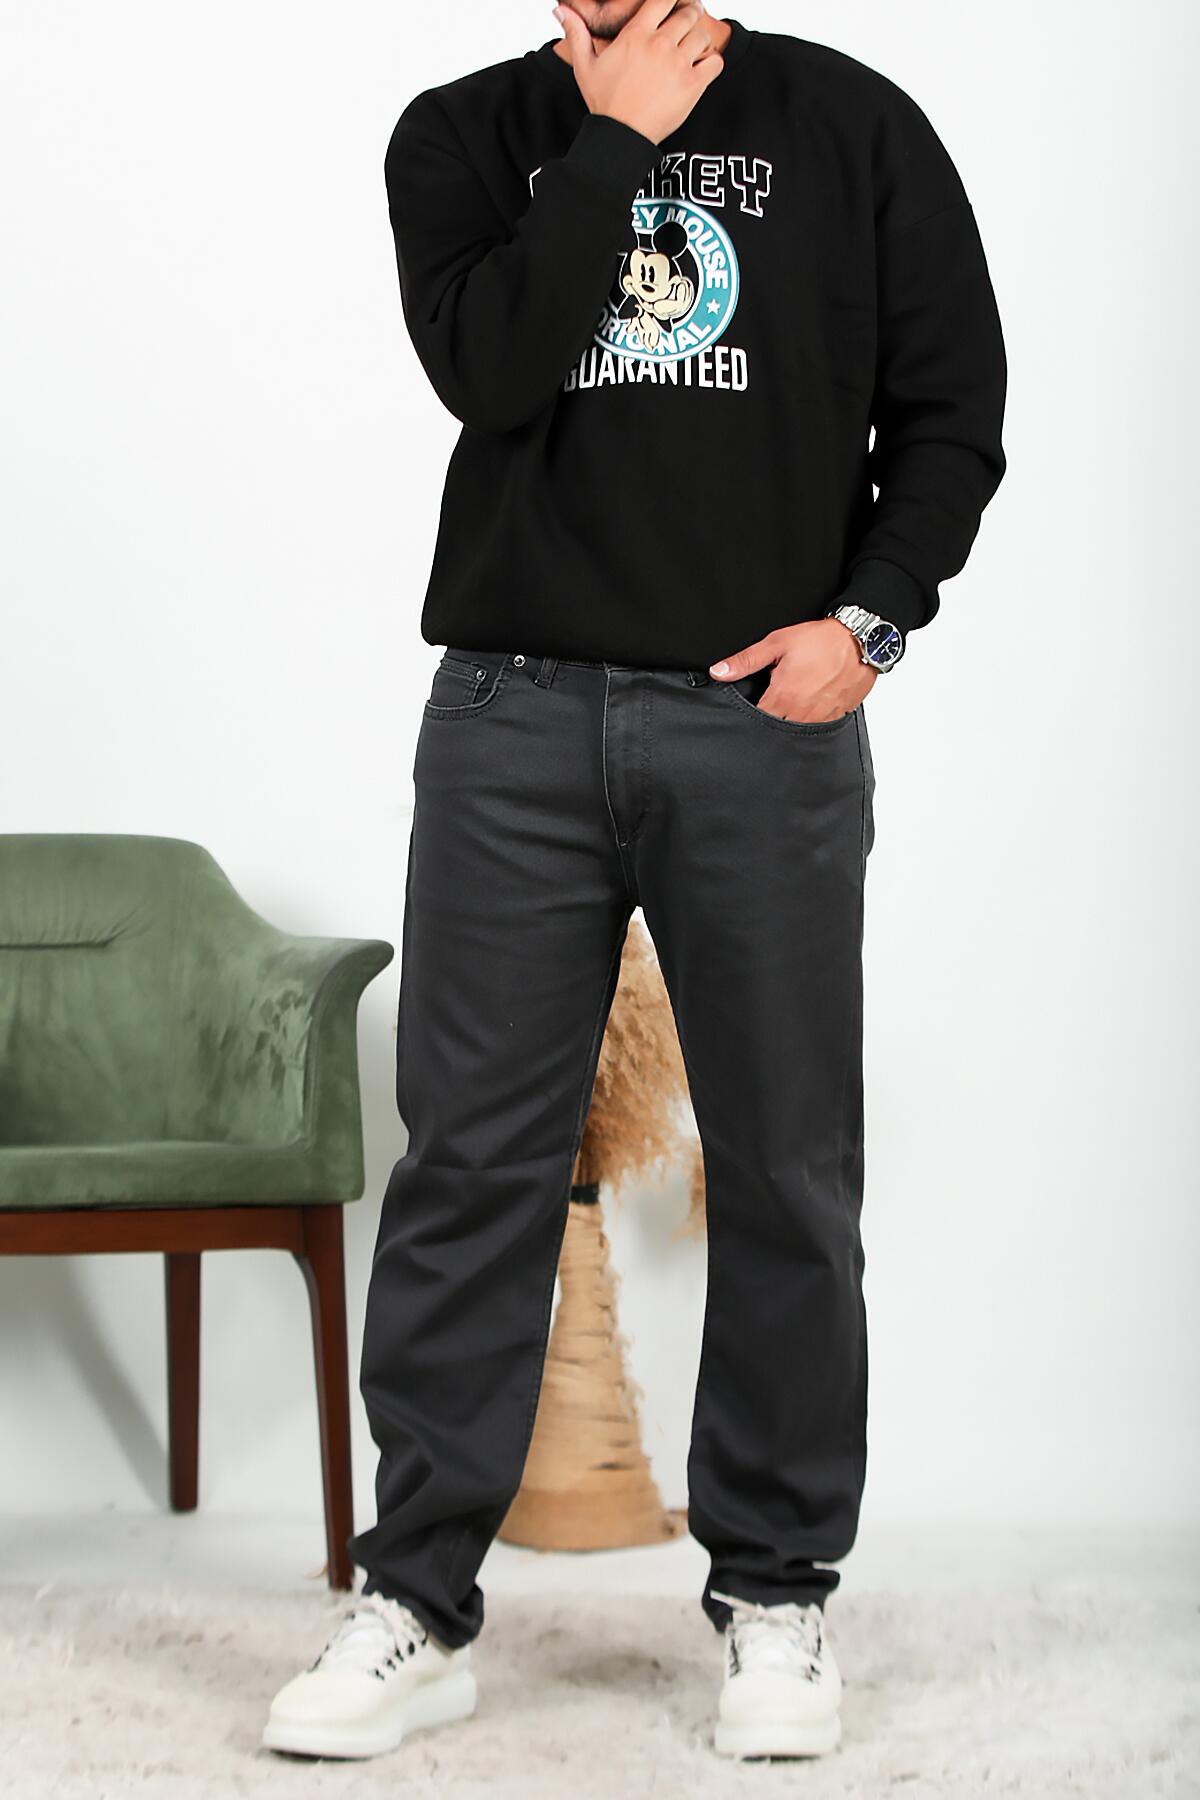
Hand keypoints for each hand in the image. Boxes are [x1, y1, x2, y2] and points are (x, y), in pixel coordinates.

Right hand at [552, 0, 724, 144]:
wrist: (621, 135)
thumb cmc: (603, 102)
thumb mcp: (585, 65)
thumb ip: (576, 34)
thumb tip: (560, 11)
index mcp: (637, 34)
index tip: (673, 5)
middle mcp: (660, 44)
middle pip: (689, 14)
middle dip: (691, 16)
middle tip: (688, 24)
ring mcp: (678, 64)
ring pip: (703, 36)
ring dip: (700, 42)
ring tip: (692, 51)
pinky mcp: (692, 85)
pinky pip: (715, 63)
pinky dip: (712, 63)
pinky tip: (701, 69)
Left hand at [708, 620, 877, 721]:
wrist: (861, 640)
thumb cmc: (821, 641)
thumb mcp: (777, 644)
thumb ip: (746, 661)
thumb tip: (719, 672)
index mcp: (782, 698)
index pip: (757, 721)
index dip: (750, 718)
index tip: (750, 709)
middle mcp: (801, 714)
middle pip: (776, 730)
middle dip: (770, 721)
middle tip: (772, 703)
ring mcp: (820, 718)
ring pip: (797, 733)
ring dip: (791, 722)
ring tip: (792, 704)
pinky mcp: (836, 717)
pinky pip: (818, 729)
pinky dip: (811, 721)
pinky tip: (810, 706)